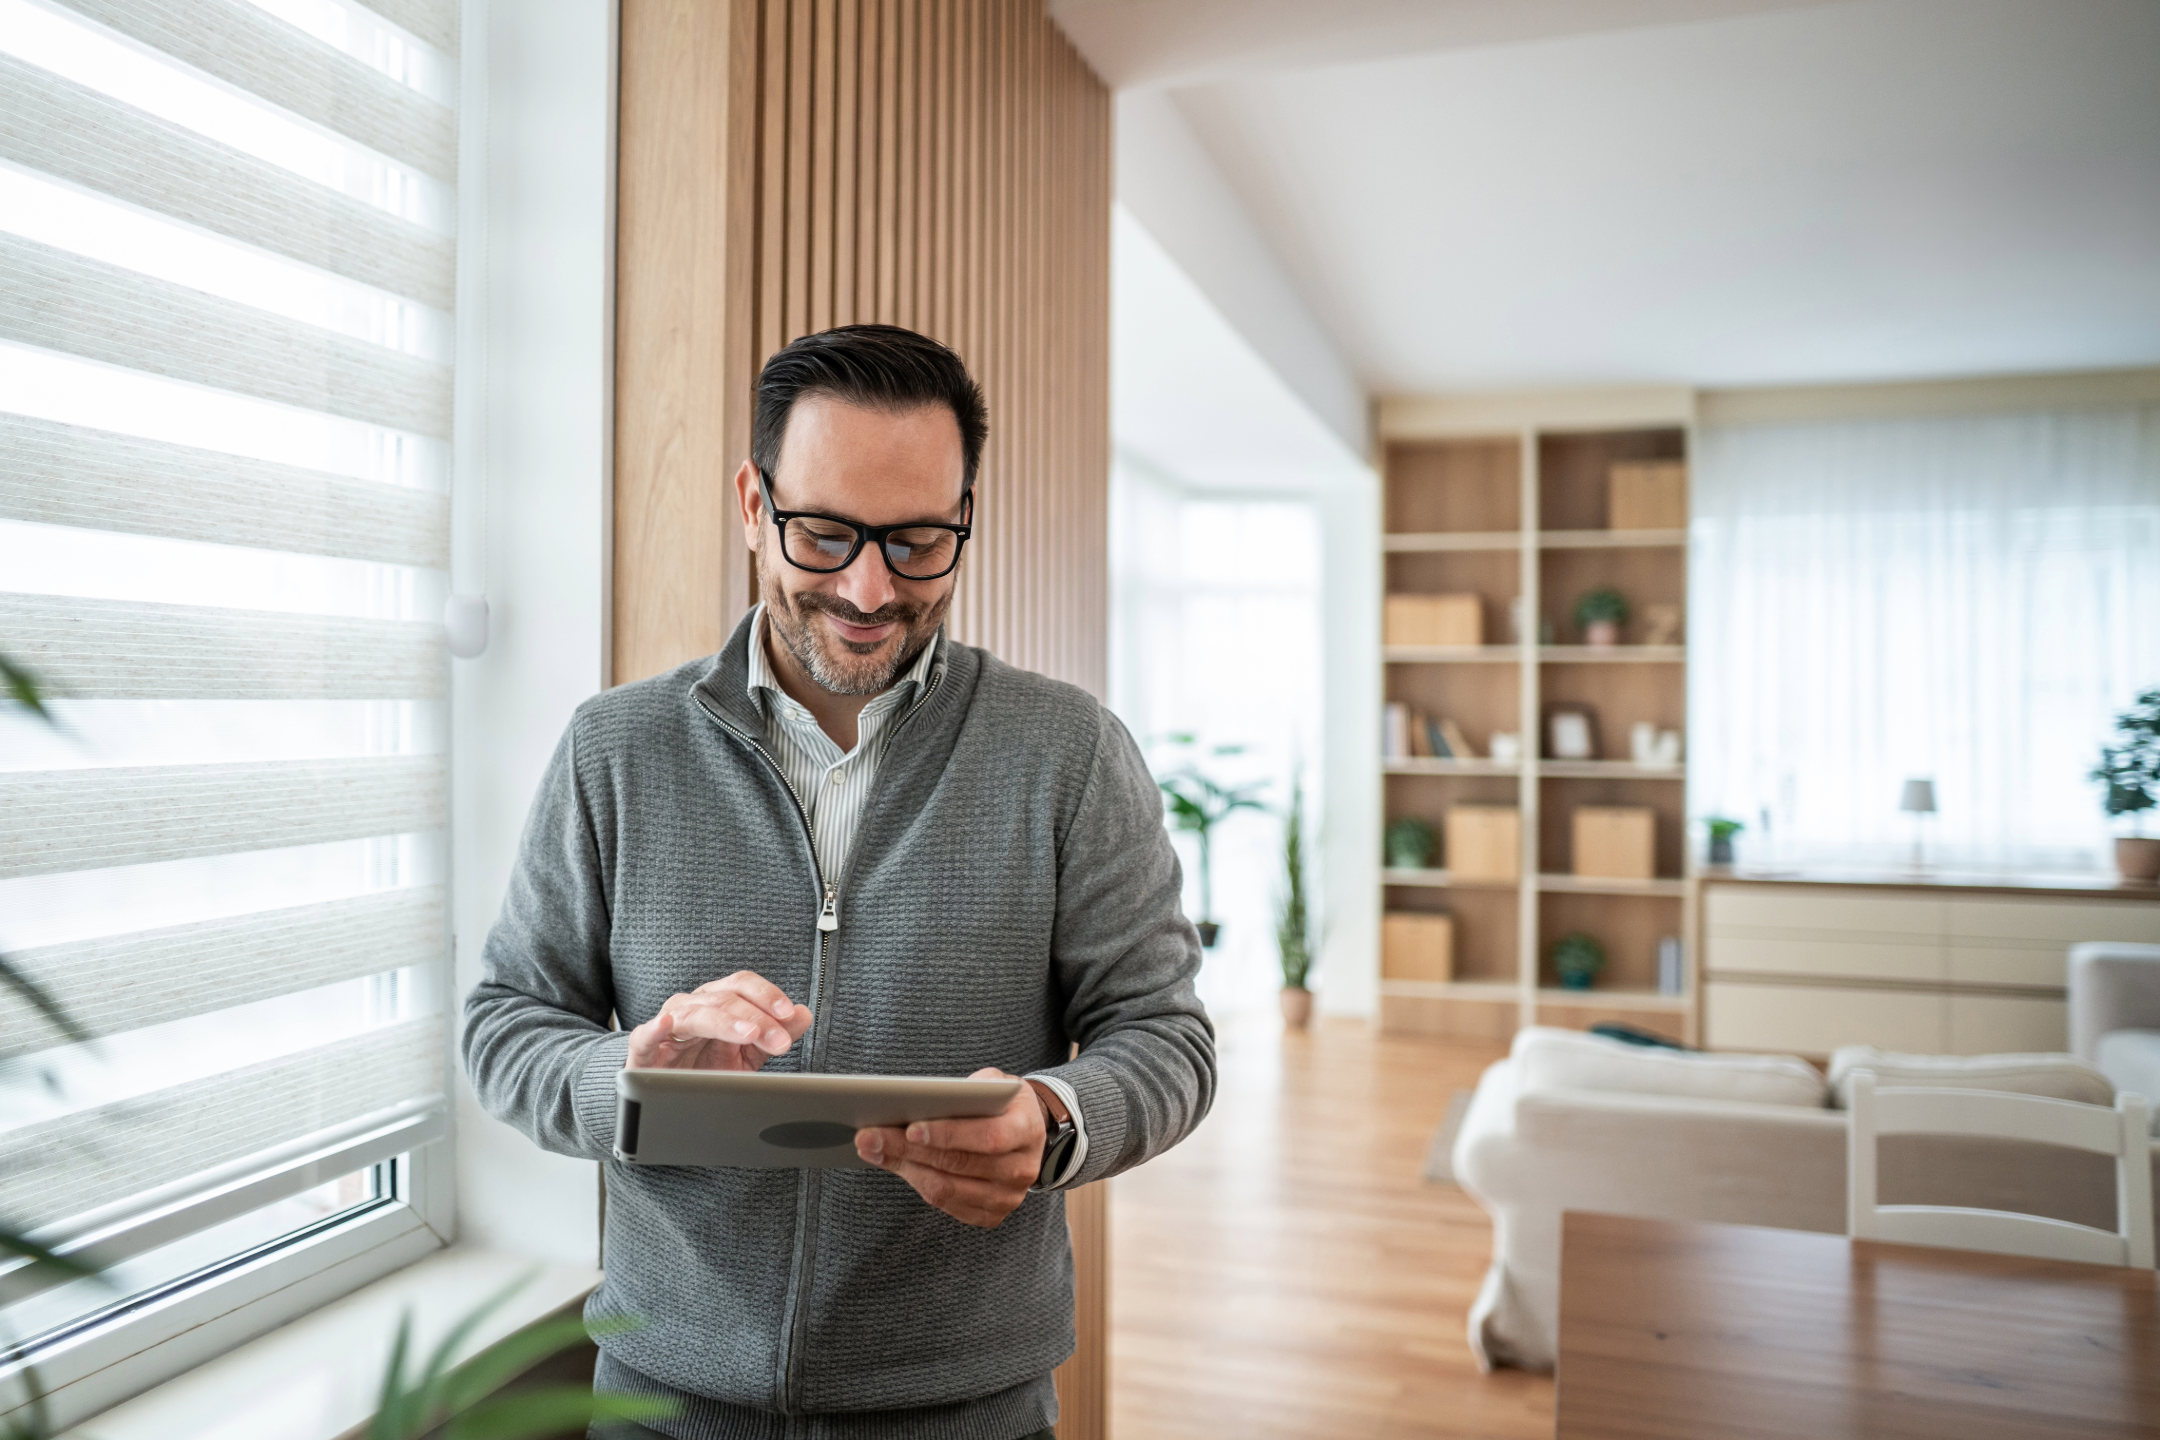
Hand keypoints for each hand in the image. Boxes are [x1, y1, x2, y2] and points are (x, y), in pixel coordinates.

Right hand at [625, 971, 812, 1071]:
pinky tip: (667, 1023)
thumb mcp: (747, 1053)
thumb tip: (804, 1014)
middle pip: (725, 999)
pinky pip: (645, 1036)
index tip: (789, 1013)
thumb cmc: (706, 1067)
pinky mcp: (644, 1049)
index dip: (766, 995)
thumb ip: (774, 1033)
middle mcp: (694, 1006)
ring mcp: (669, 1025)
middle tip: (779, 1040)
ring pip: (695, 1014)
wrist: (667, 1091)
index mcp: (718, 1002)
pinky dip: (655, 1028)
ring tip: (747, 1033)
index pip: (742, 986)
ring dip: (724, 1022)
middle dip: (756, 1018)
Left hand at [854, 1068, 1044, 1227]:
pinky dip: (917, 1183)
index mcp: (1027, 1129)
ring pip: (947, 1189)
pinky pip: (947, 1205)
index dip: (948, 1134)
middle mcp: (1022, 1168)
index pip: (988, 1137)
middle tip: (868, 1136)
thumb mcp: (994, 1083)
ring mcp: (1008, 1197)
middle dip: (908, 1150)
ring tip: (872, 1149)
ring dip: (904, 1168)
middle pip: (959, 1164)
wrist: (1027, 1131)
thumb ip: (967, 1089)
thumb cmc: (1002, 1102)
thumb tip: (919, 1101)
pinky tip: (894, 1164)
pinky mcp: (992, 1214)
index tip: (910, 1128)